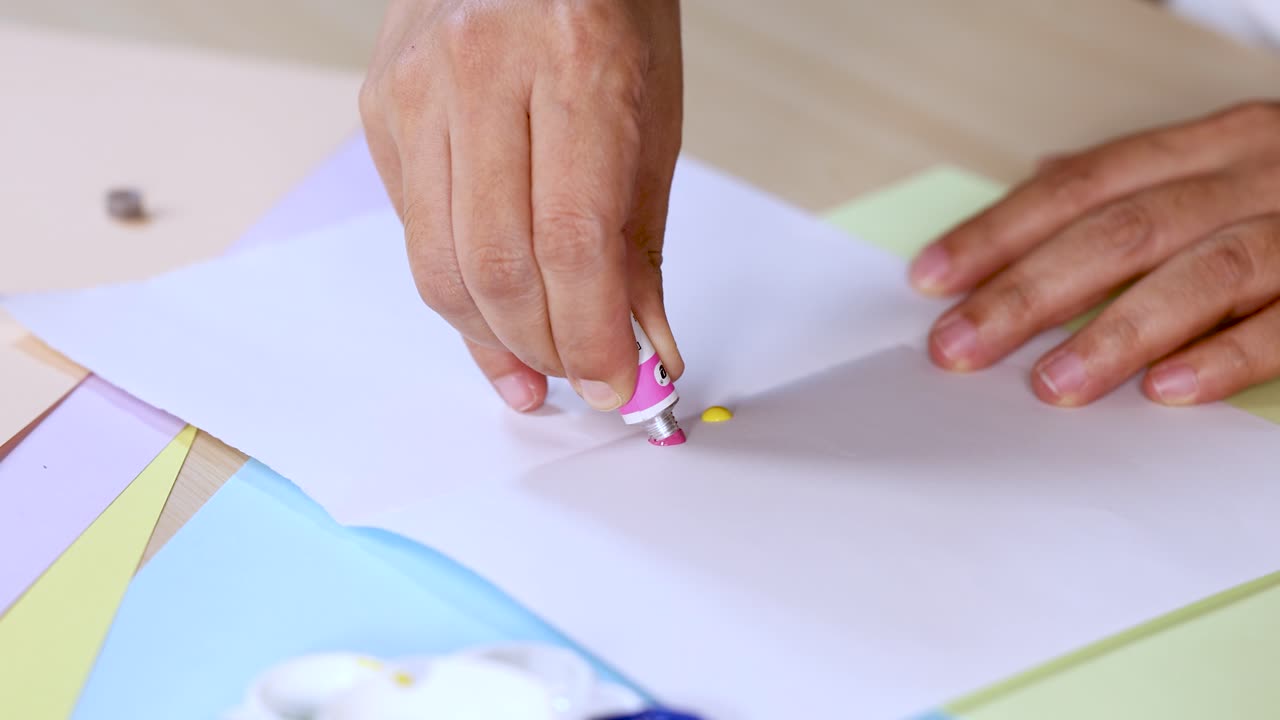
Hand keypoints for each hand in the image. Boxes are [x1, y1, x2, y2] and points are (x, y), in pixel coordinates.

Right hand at [360, 0, 683, 412]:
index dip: (591, 335)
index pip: (571, 243)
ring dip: (494, 335)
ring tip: (537, 361)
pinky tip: (494, 305)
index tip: (618, 385)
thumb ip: (639, 241)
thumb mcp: (654, 114)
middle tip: (582, 376)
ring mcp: (417, 87)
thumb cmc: (607, 5)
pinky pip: (412, 230)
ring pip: (438, 264)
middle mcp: (482, 70)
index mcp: (576, 63)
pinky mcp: (379, 105)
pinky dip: (457, 286)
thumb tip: (641, 346)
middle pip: (496, 266)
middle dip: (544, 347)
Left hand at [909, 101, 1279, 406]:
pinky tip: (1169, 391)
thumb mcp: (1226, 161)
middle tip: (960, 348)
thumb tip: (1040, 179)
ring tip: (1051, 386)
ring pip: (1207, 270)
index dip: (1003, 229)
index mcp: (1214, 143)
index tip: (932, 279)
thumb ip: (1141, 177)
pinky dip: (1233, 356)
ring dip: (1119, 329)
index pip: (1084, 183)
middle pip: (1126, 227)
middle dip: (1033, 290)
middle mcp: (1260, 171)